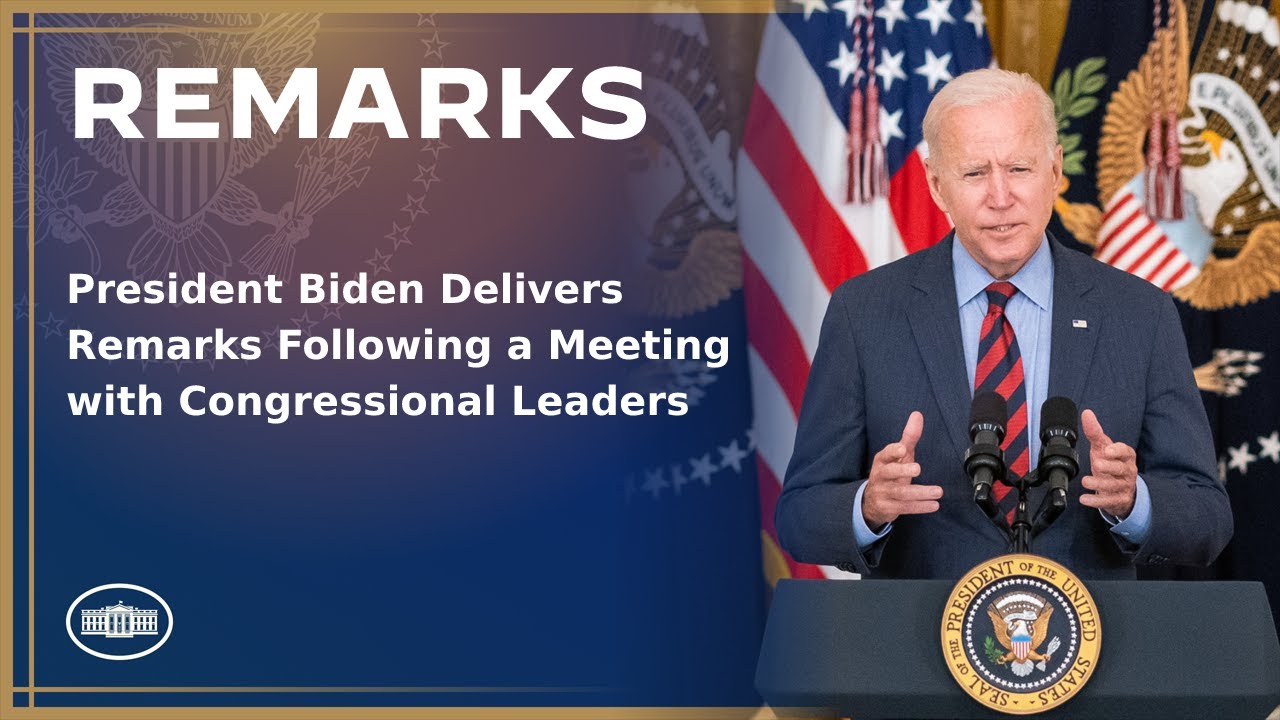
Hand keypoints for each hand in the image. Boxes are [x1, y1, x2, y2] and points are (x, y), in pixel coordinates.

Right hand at [861, 411, 941, 529]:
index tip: (903, 449)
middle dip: (903, 471)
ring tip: (938, 491)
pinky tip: (934, 505)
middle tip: (918, 468)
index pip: (886, 454)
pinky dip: (920, 506)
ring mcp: (883, 493)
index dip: (893, 451)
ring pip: (900, 493)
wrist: (872, 501)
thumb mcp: (899, 455)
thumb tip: (917, 414)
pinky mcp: (888, 507)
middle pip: (889, 473)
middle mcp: (880, 476)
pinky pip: (905, 507)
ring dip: (920, 492)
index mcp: (882, 461)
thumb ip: (909, 436)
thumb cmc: (890, 472)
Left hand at [1079, 409, 1137, 517]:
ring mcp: (1124, 487)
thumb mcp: (1103, 448)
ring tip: (1085, 482)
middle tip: (1097, 464)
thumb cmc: (1111, 464)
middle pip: (1122, 469)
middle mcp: (1127, 471)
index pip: (1126, 451)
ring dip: (1099, 484)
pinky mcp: (1118, 500)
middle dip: (1110, 467)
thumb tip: (1086, 413)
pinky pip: (1109, 501)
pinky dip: (1096, 501)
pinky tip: (1084, 499)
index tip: (1106, 450)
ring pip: (1114, 486)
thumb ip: (1095, 432)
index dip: (1117, 451)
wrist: (1120, 489)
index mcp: (1126, 457)